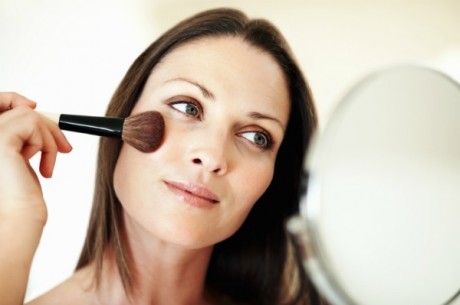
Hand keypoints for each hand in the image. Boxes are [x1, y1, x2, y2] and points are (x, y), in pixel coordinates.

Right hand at [0, 92, 71, 223]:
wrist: (21, 216)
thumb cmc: (21, 193)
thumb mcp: (20, 153)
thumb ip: (20, 131)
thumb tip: (33, 106)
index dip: (14, 99)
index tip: (36, 107)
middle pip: (14, 107)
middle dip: (45, 124)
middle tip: (64, 147)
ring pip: (29, 115)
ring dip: (49, 140)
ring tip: (49, 164)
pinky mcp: (0, 140)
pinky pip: (33, 123)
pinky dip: (47, 143)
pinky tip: (44, 168)